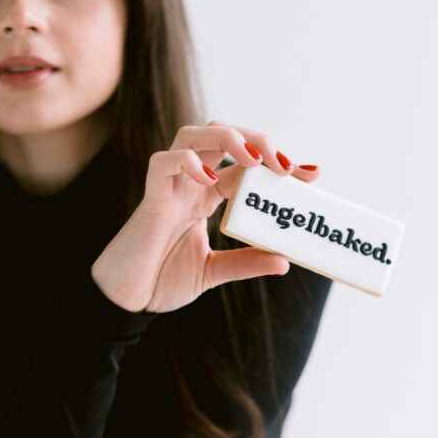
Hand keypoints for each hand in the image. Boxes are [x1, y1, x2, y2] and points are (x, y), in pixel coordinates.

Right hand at [90, 121, 320, 313]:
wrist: (125, 301)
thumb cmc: (160, 281)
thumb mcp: (213, 272)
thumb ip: (245, 262)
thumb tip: (284, 261)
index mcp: (204, 196)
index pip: (244, 166)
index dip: (277, 163)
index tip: (313, 174)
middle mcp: (188, 184)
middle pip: (220, 136)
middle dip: (256, 140)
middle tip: (286, 163)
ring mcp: (168, 188)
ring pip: (192, 136)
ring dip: (227, 139)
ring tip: (254, 159)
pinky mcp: (150, 200)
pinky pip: (162, 164)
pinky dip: (185, 162)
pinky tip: (208, 177)